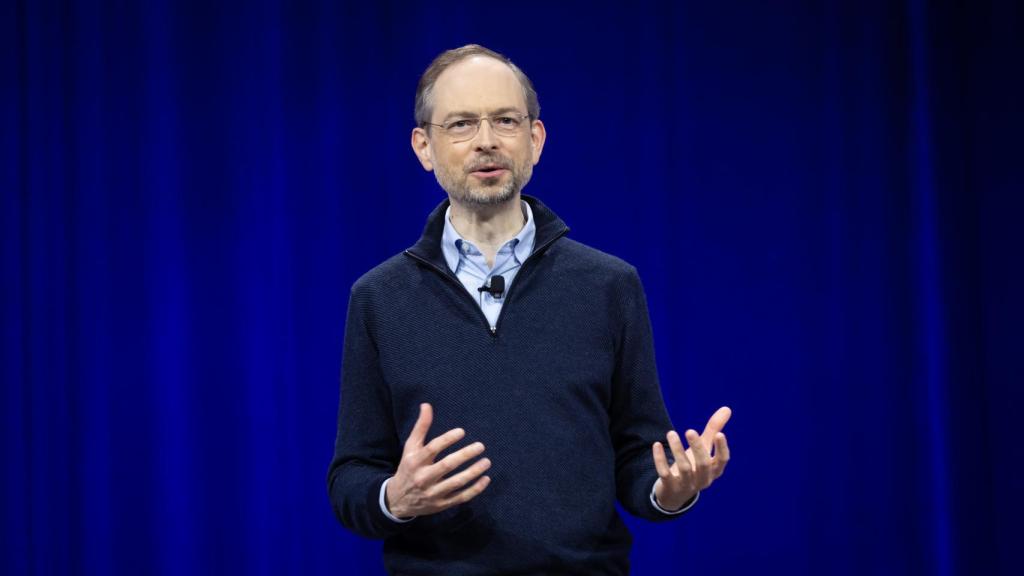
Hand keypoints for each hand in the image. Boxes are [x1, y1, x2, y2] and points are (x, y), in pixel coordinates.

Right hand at [385, 403, 491, 518]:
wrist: (398, 500)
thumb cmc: (408, 467)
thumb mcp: (410, 447)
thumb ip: (420, 427)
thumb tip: (427, 405)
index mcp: (415, 461)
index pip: (433, 448)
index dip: (447, 439)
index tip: (462, 431)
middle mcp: (423, 478)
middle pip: (447, 465)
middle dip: (465, 455)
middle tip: (480, 446)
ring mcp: (433, 493)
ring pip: (456, 482)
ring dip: (473, 472)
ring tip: (486, 461)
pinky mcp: (441, 505)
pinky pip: (461, 497)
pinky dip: (475, 490)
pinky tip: (486, 479)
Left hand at [652, 406, 731, 510]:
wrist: (675, 494)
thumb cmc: (694, 466)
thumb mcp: (704, 449)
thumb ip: (713, 430)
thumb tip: (727, 408)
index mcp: (714, 470)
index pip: (722, 460)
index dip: (722, 448)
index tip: (720, 434)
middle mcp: (703, 479)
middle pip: (703, 464)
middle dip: (697, 447)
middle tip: (689, 430)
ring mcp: (687, 485)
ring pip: (684, 468)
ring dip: (677, 449)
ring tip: (671, 433)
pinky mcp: (670, 487)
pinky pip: (665, 473)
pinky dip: (660, 459)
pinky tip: (656, 445)